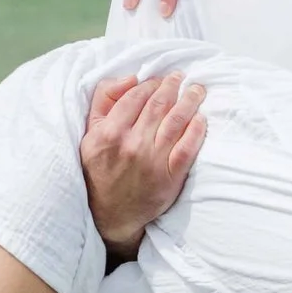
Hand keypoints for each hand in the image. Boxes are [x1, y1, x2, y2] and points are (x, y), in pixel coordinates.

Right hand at [81, 72, 206, 264]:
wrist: (109, 214)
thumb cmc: (99, 170)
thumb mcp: (89, 134)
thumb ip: (104, 101)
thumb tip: (131, 79)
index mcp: (110, 132)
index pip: (136, 96)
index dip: (150, 84)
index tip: (158, 80)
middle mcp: (132, 144)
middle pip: (159, 105)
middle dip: (172, 86)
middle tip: (180, 78)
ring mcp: (152, 160)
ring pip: (176, 121)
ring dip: (190, 101)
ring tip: (197, 90)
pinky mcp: (169, 176)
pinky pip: (187, 147)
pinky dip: (196, 130)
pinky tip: (201, 118)